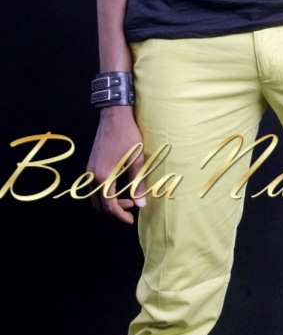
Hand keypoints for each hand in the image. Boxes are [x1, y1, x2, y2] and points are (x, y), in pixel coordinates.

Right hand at [87, 107, 145, 224]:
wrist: (114, 115)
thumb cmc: (128, 136)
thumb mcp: (137, 160)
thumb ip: (138, 183)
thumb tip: (142, 204)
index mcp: (104, 177)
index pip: (110, 206)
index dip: (121, 216)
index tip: (132, 219)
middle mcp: (93, 176)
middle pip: (100, 205)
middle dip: (116, 210)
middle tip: (133, 207)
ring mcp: (90, 170)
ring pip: (95, 197)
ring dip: (109, 202)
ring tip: (128, 199)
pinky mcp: (91, 165)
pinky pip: (94, 187)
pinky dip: (105, 193)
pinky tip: (119, 188)